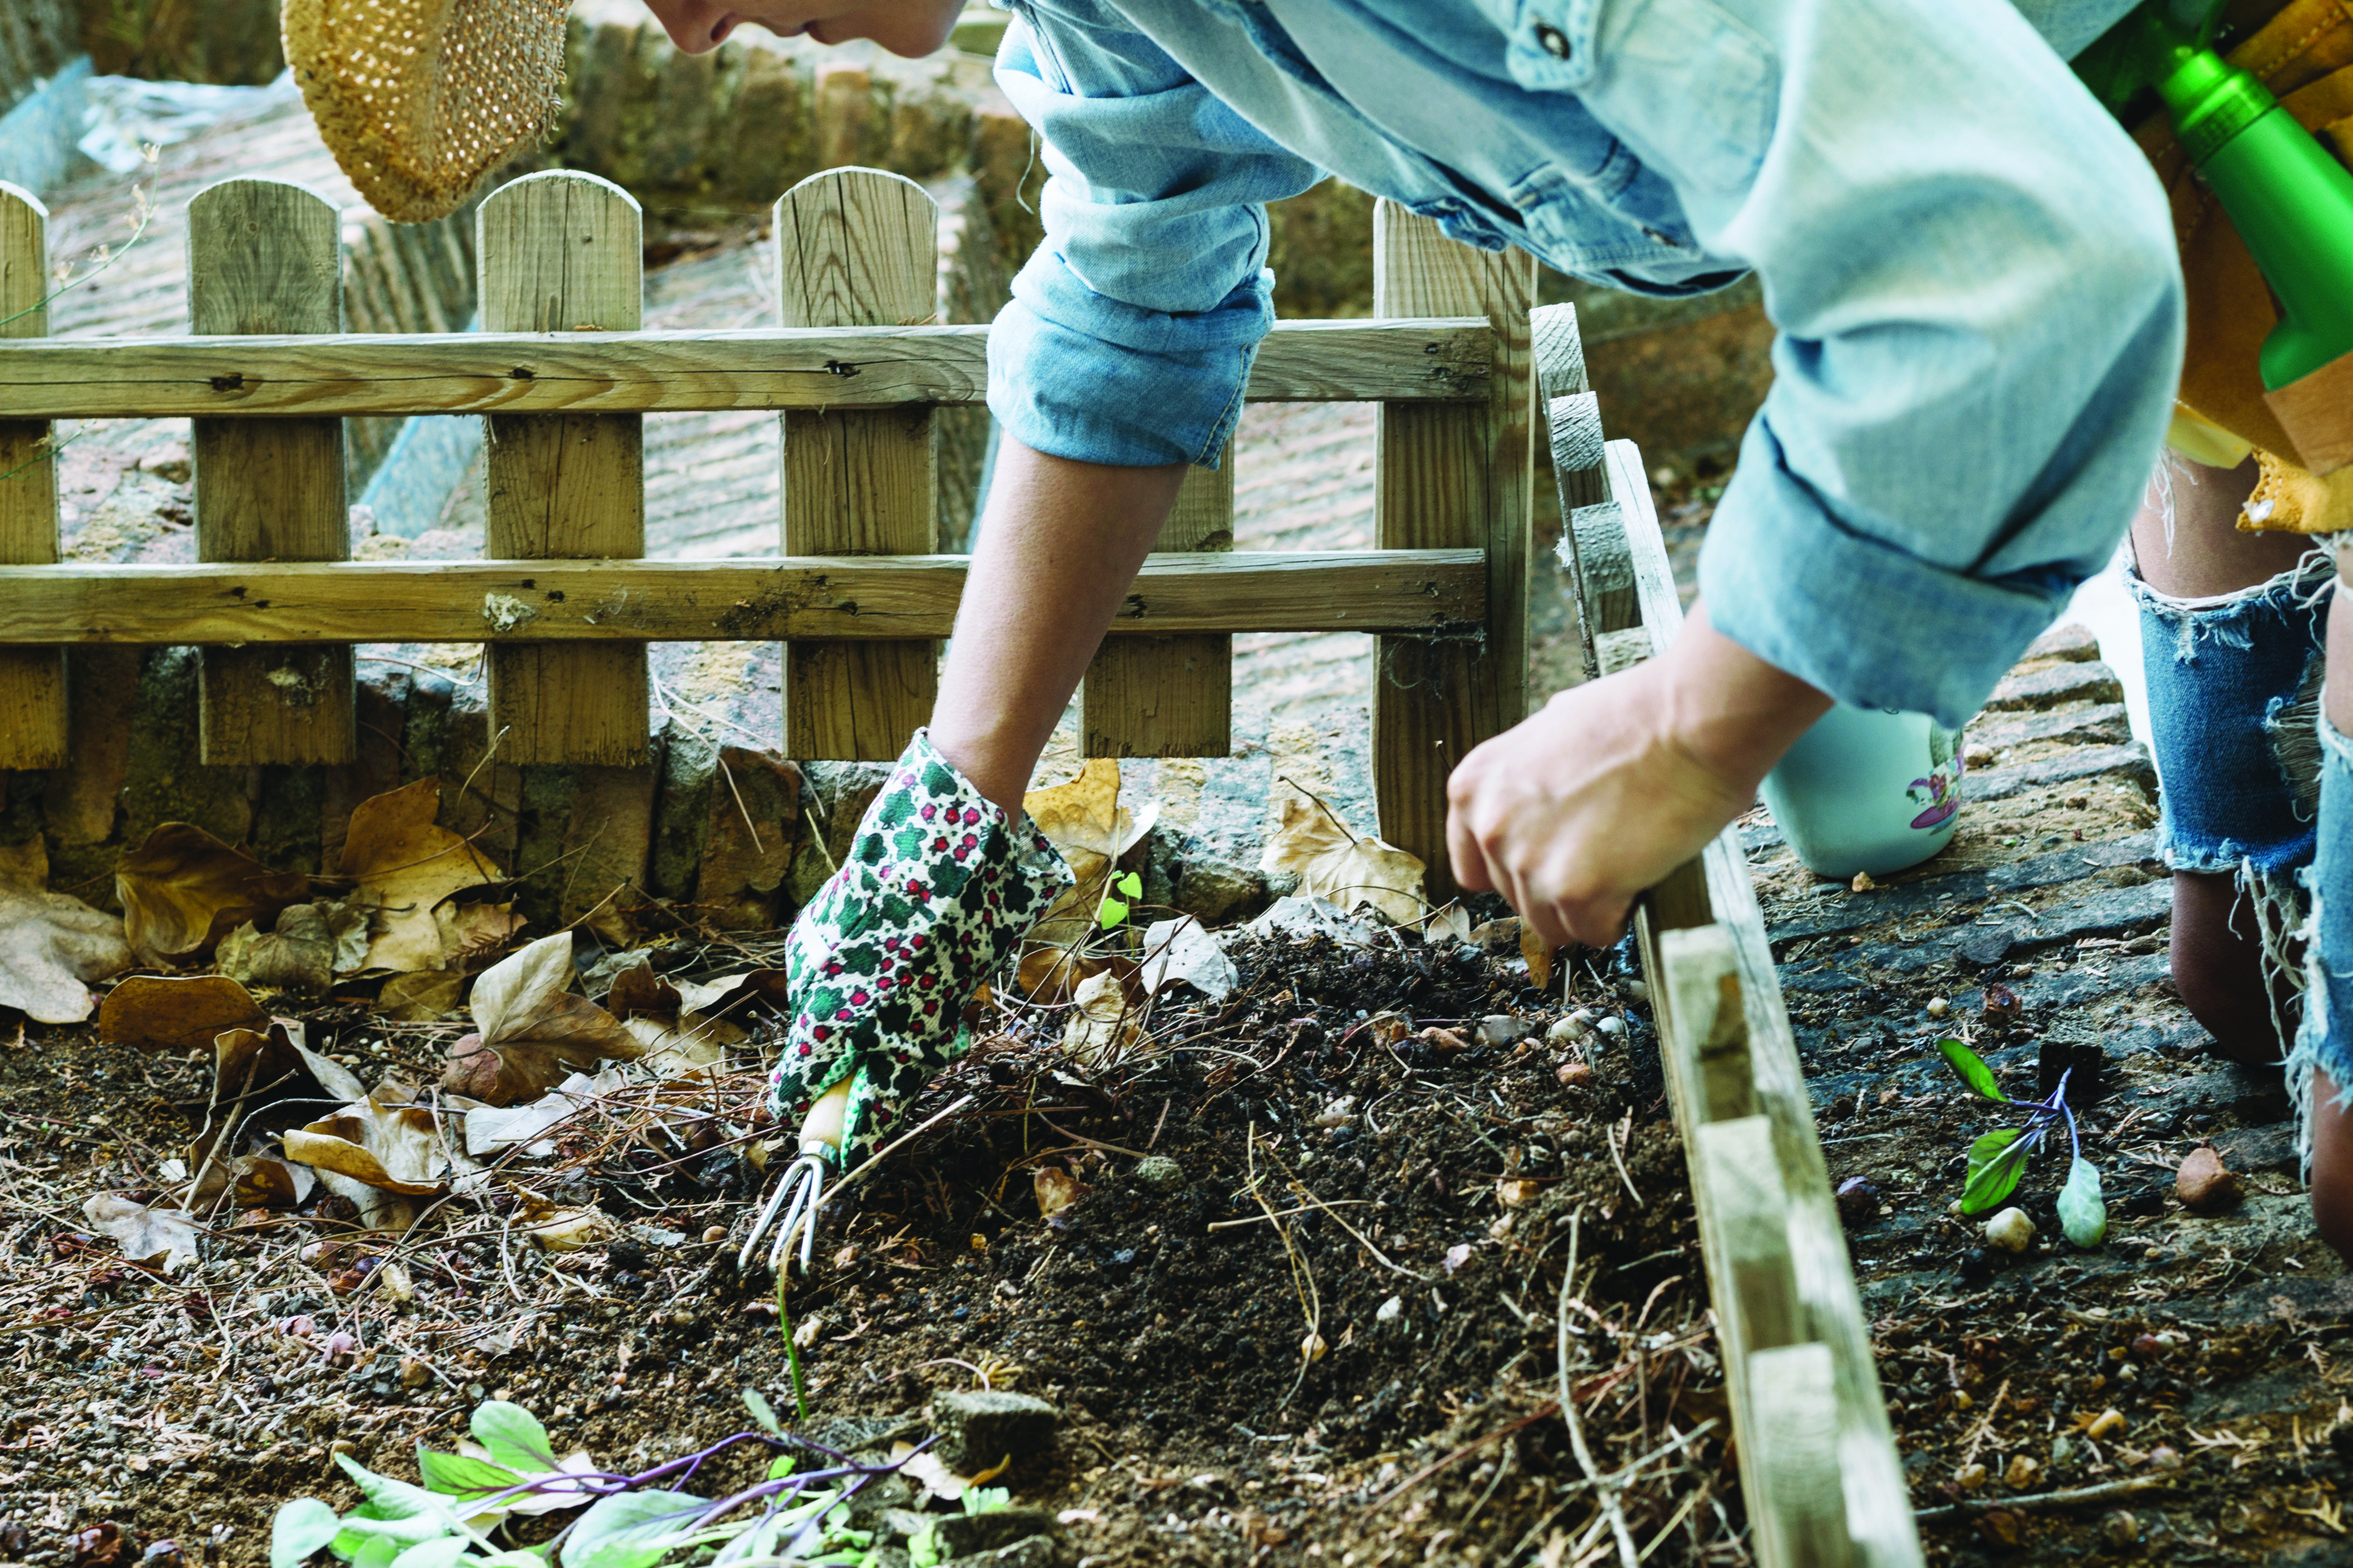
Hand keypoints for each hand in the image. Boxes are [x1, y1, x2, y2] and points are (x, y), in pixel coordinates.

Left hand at [1446, 601, 1829, 946]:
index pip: (1473, 868)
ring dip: (1589, 907)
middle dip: (1560, 887)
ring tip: (1624, 864)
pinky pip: (1592, 933)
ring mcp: (1529, 862)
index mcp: (1476, 788)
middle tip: (1603, 853)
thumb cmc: (1636, 718)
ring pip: (1552, 925)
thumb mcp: (1551, 732)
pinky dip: (1618, 918)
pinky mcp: (1574, 890)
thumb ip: (1528, 778)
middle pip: (1517, 899)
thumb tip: (1537, 802)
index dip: (1517, 873)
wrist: (1690, 723)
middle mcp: (1492, 827)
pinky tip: (1638, 880)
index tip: (1548, 868)